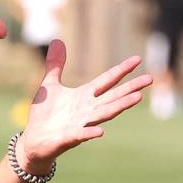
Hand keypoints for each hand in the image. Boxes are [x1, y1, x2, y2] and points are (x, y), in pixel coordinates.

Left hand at [17, 40, 152, 173]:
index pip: (107, 80)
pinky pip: (81, 135)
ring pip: (104, 114)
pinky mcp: (68, 138)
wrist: (33, 140)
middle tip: (149, 79)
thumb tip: (58, 41)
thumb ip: (55, 65)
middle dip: (131, 88)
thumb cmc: (44, 114)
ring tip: (138, 98)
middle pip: (113, 96)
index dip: (122, 69)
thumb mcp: (50, 85)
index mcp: (84, 96)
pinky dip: (91, 132)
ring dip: (121, 106)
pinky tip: (101, 131)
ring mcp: (80, 124)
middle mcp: (87, 109)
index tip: (138, 59)